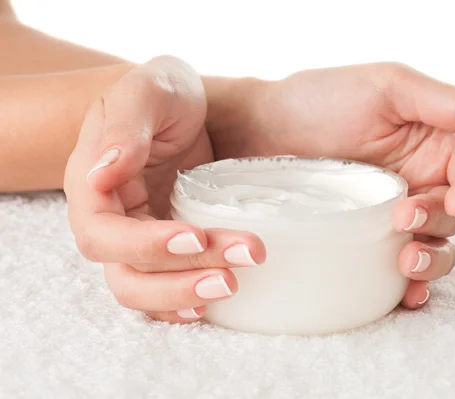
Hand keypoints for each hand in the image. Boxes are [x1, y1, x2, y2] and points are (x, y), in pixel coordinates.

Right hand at [64, 56, 264, 321]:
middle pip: (126, 272)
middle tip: (231, 275)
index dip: (144, 244)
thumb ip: (125, 127)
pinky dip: (185, 302)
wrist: (180, 107)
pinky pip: (164, 287)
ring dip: (187, 294)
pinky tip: (216, 302)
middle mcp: (110, 220)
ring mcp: (137, 237)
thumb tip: (101, 175)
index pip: (103, 232)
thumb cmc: (161, 93)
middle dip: (177, 280)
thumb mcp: (148, 91)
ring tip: (233, 284)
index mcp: (92, 185)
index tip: (194, 237)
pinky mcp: (165, 247)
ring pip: (145, 288)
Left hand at [210, 62, 454, 308]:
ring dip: (431, 261)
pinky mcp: (360, 243)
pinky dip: (406, 286)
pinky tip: (402, 292)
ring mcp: (388, 218)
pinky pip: (396, 273)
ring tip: (405, 259)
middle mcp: (417, 185)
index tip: (454, 198)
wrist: (256, 129)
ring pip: (434, 249)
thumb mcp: (390, 90)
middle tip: (403, 220)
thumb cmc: (320, 99)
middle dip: (440, 226)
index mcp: (433, 149)